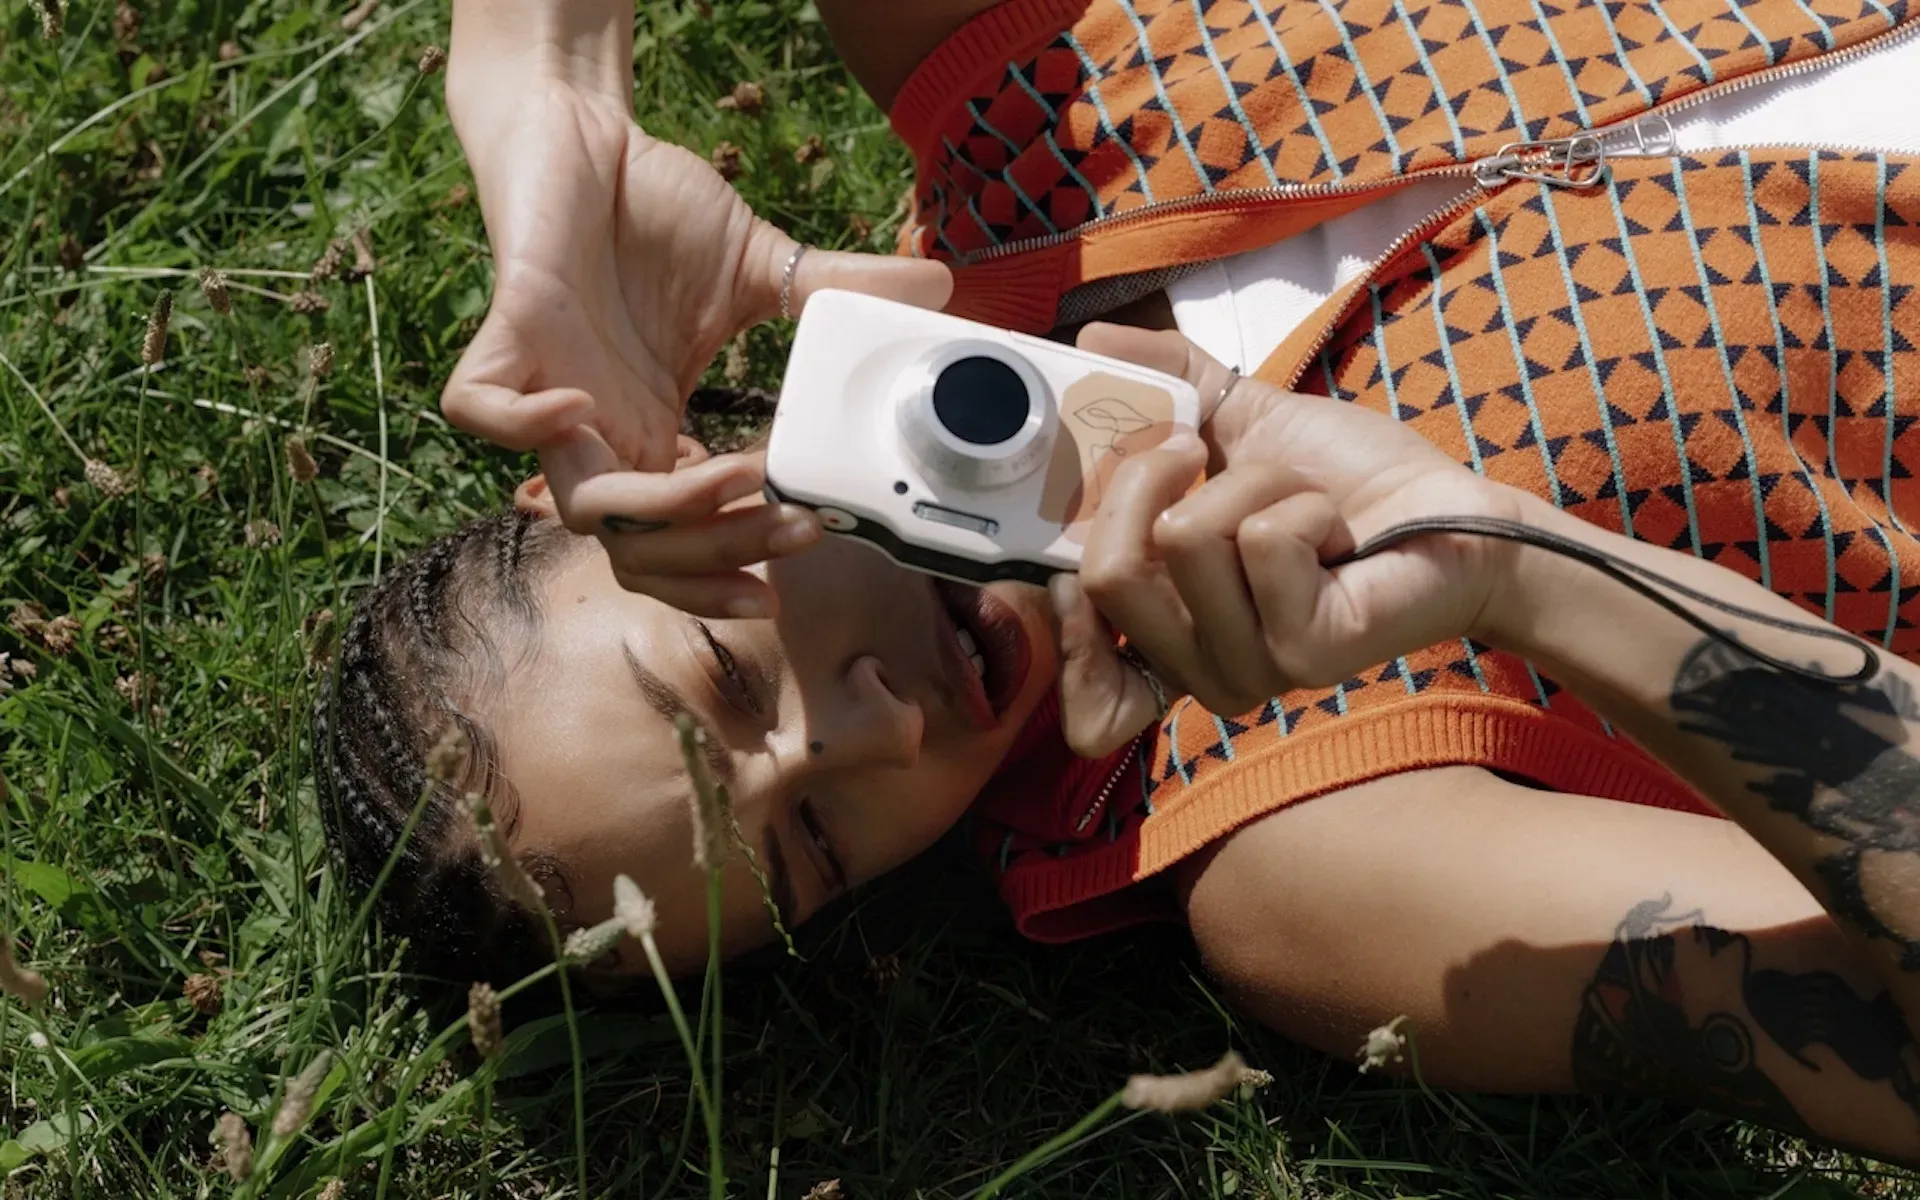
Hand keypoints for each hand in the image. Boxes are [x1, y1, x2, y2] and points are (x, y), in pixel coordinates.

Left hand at [441, 78, 951, 615]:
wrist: (581, 134)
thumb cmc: (653, 207)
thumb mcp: (760, 264)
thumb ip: (834, 292)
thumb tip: (936, 286)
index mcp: (656, 433)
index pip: (683, 542)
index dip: (734, 562)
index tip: (808, 539)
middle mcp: (605, 430)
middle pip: (639, 555)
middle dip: (718, 556)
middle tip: (790, 527)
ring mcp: (551, 391)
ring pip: (585, 509)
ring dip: (664, 513)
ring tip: (741, 475)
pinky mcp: (507, 336)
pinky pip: (481, 413)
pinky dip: (523, 425)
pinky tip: (582, 402)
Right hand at [1049, 327, 1533, 755]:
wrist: (1451, 508)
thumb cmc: (1344, 479)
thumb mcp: (1234, 421)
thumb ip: (1158, 384)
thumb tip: (1087, 340)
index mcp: (1164, 635)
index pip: (1077, 686)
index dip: (1055, 605)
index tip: (1072, 524)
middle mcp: (1195, 670)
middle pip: (1104, 574)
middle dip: (1150, 478)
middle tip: (1201, 454)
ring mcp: (1247, 670)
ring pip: (1184, 541)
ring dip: (1252, 483)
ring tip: (1295, 497)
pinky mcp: (1302, 652)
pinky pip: (1257, 541)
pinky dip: (1298, 502)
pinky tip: (1332, 526)